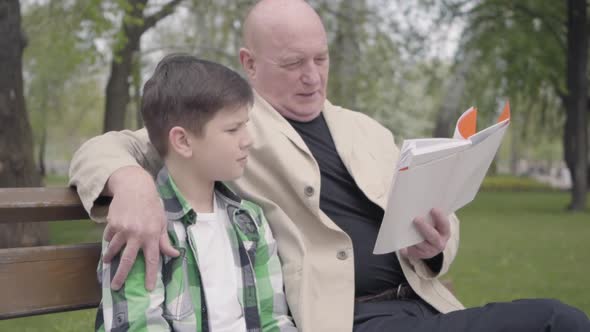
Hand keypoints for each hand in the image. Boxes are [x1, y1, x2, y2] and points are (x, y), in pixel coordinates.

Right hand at [102, 166, 178, 290]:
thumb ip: (165, 241)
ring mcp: (123, 229)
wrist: (135, 187)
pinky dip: (109, 240)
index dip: (150, 275)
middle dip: (121, 275)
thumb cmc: (152, 206)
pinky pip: (109, 236)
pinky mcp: (113, 223)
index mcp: (152, 236)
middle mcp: (138, 235)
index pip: (152, 260)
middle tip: (116, 287)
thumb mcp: (162, 222)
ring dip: (110, 257)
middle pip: (128, 260)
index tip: (148, 288)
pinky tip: (109, 242)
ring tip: (107, 263)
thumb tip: (174, 255)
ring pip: (114, 249)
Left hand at [400, 208, 449, 259]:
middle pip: (433, 237)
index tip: (433, 209)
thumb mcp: (435, 223)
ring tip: (405, 227)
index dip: (440, 217)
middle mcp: (439, 244)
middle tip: (416, 219)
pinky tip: (400, 240)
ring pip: (420, 245)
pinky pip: (410, 251)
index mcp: (445, 232)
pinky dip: (405, 245)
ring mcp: (429, 251)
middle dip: (424, 227)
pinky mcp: (418, 255)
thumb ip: (430, 217)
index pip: (445, 224)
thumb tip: (419, 205)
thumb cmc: (431, 228)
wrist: (429, 246)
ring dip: (413, 237)